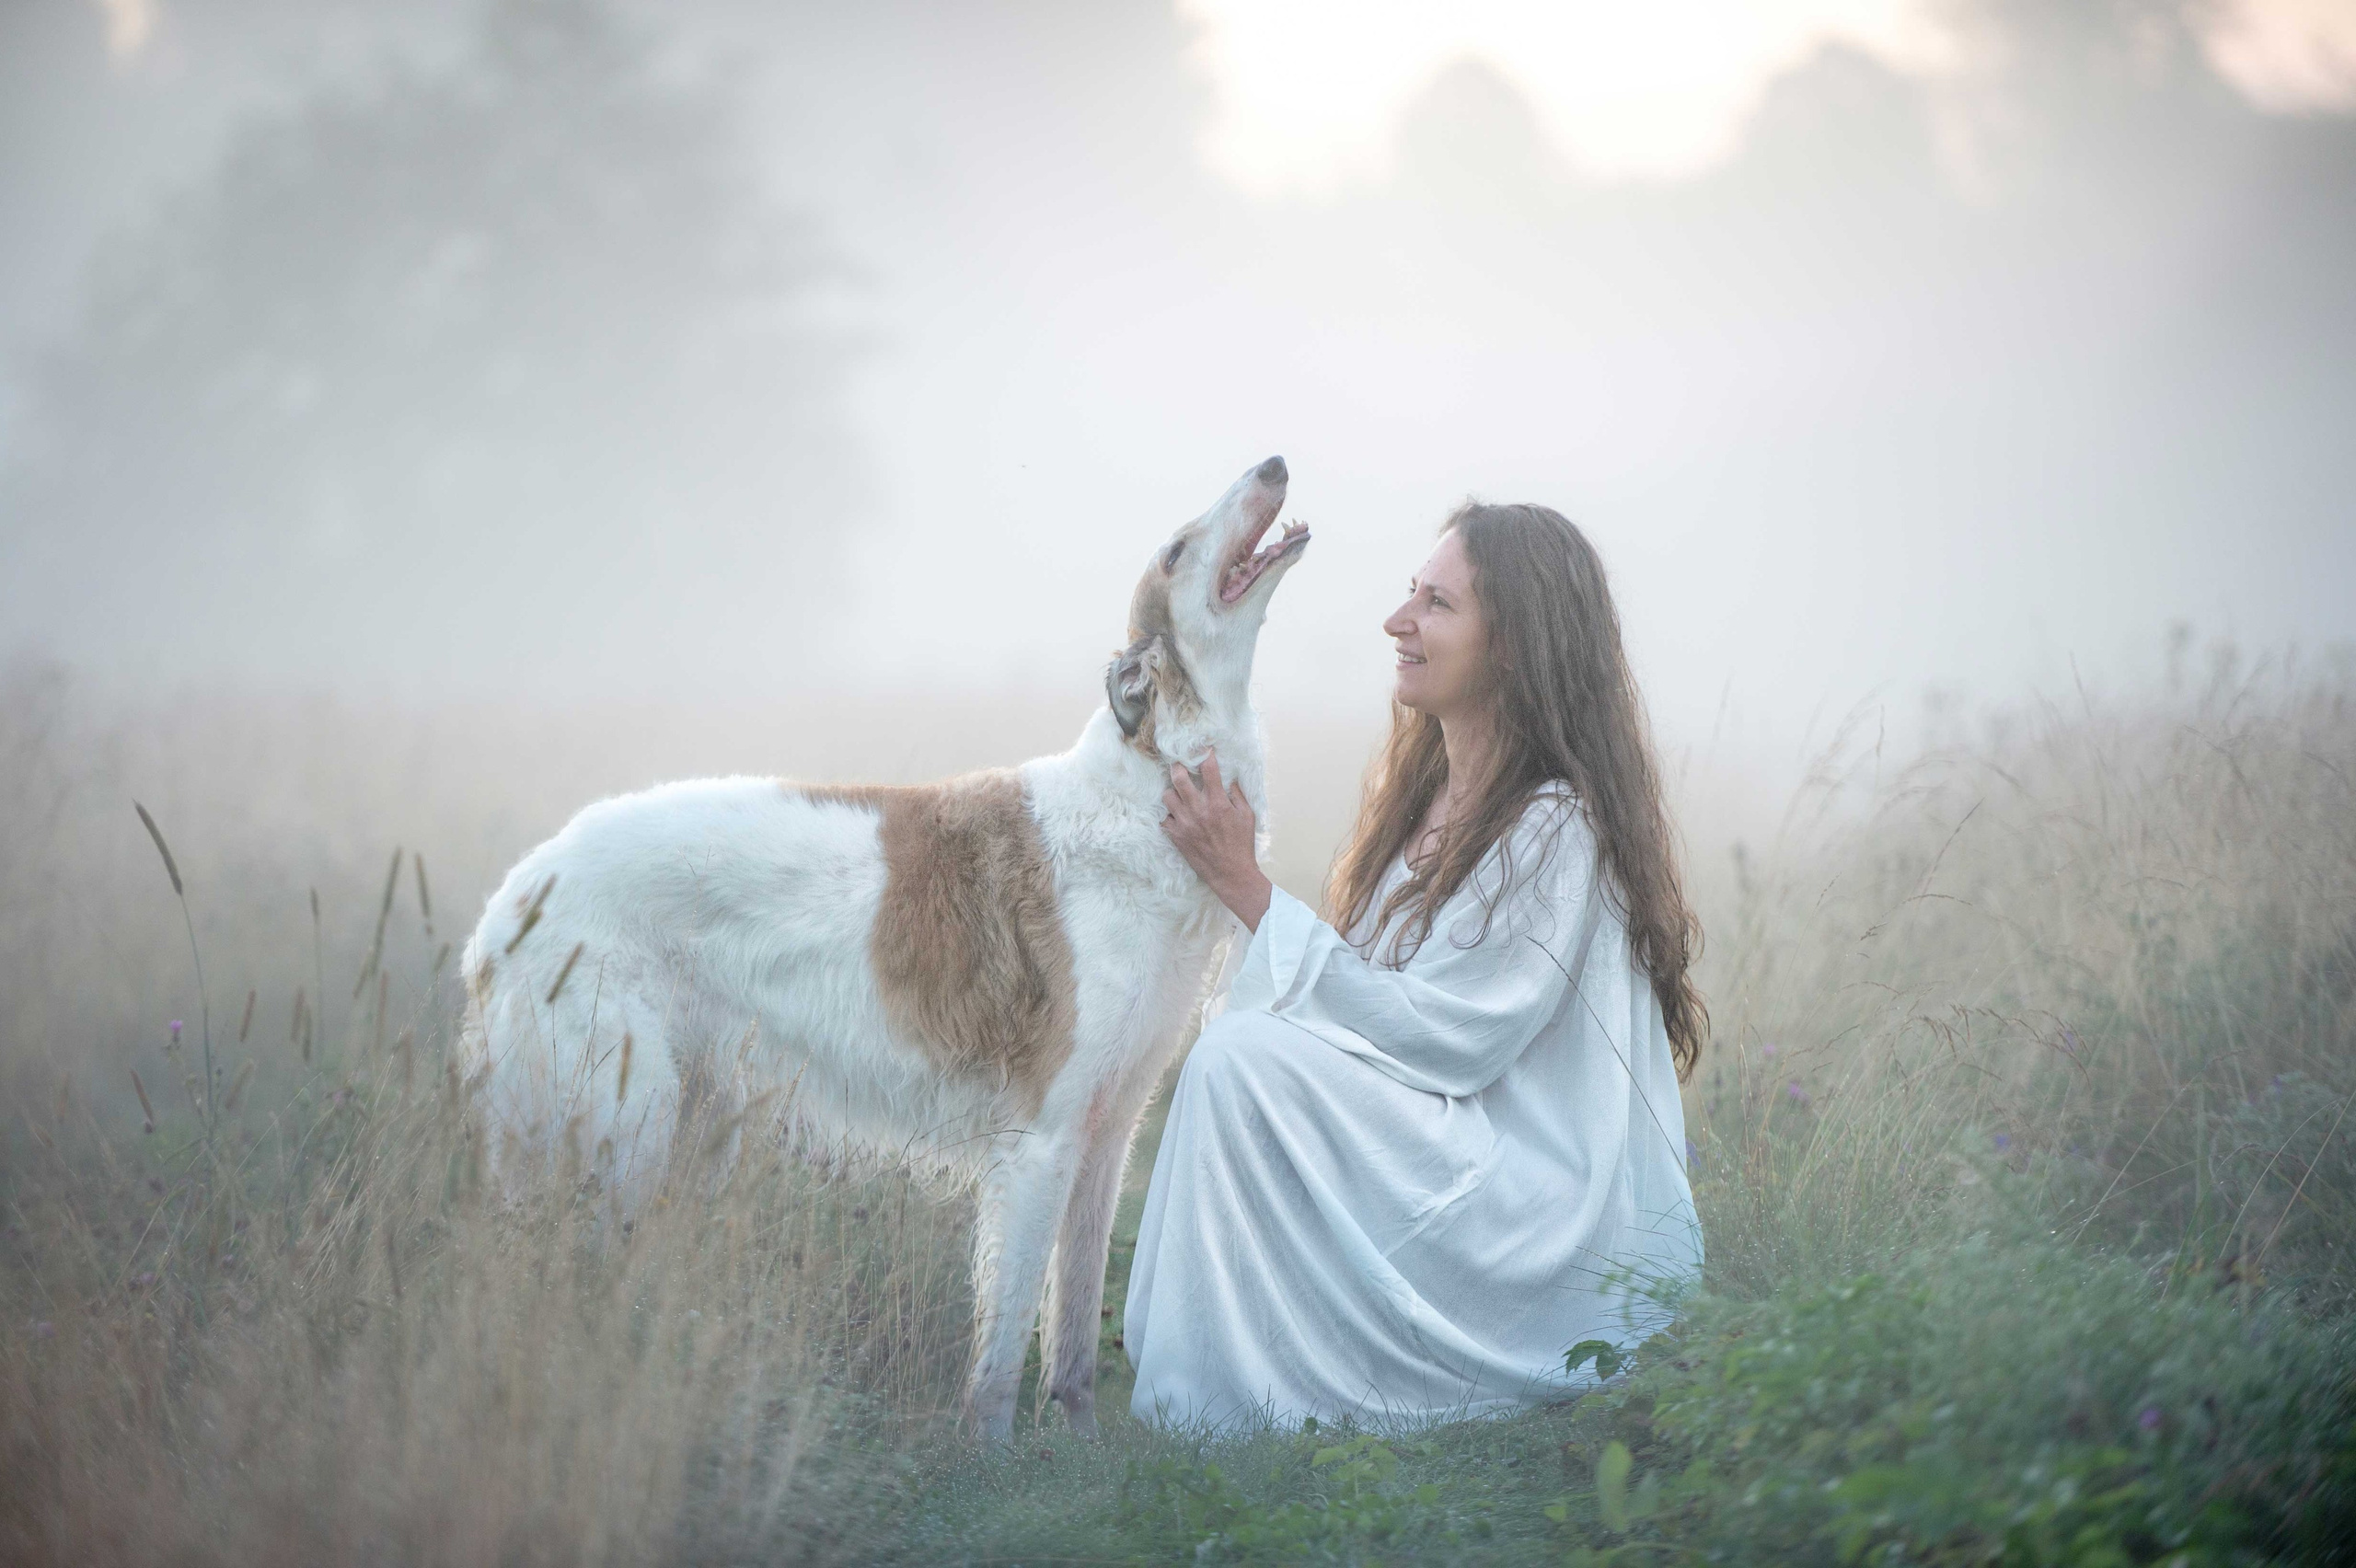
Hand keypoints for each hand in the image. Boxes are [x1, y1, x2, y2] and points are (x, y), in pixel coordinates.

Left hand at [1160, 749, 1272, 930]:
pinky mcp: (1177, 836)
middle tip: (1180, 765)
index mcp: (1218, 803)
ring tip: (1179, 794)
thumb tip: (1229, 779)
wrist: (1230, 873)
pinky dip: (1169, 815)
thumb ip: (1238, 795)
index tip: (1204, 751)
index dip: (1205, 756)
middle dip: (1178, 767)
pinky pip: (1164, 818)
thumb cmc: (1241, 844)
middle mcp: (1199, 810)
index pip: (1209, 771)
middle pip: (1179, 778)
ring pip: (1167, 796)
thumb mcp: (1247, 816)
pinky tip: (1177, 815)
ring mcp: (1185, 823)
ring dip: (1173, 792)